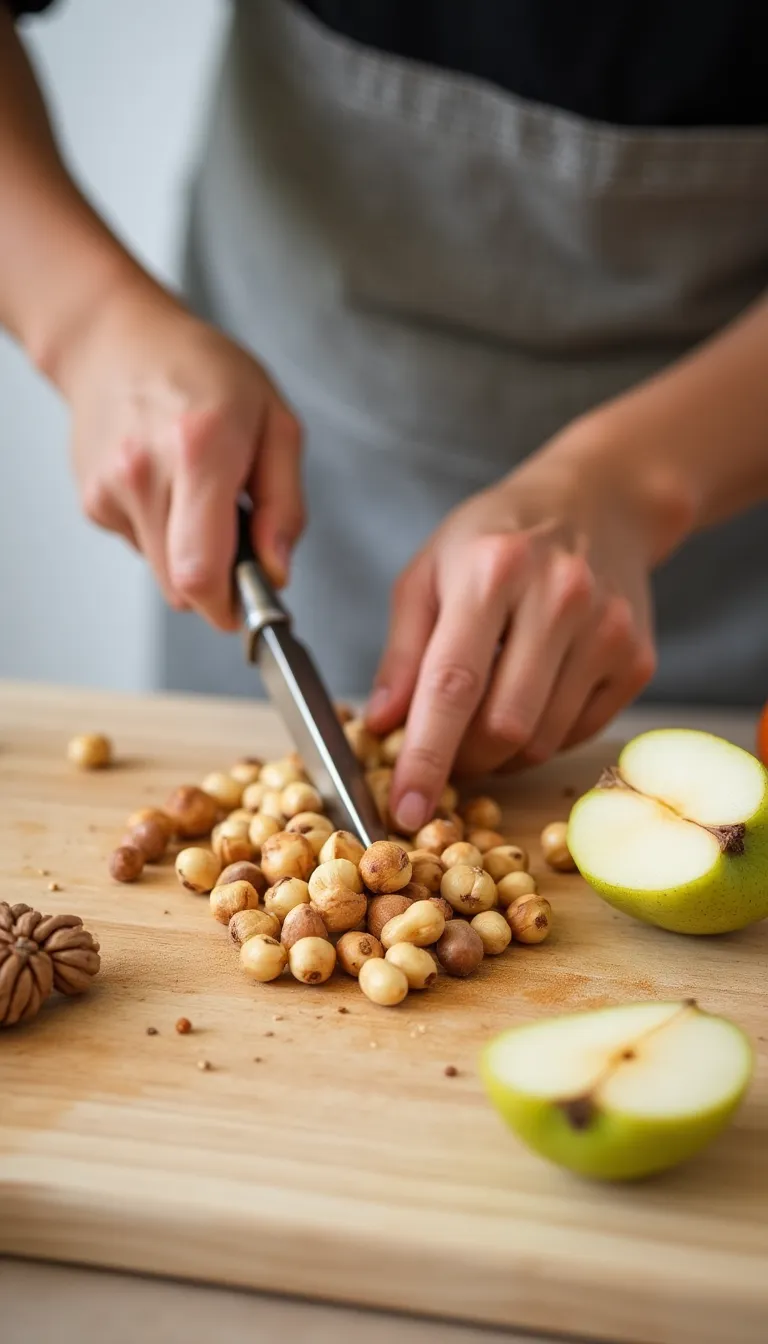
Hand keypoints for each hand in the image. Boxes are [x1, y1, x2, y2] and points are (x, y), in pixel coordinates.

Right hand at [63, 278, 304, 629]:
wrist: (118, 341)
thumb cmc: (204, 372)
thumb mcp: (276, 423)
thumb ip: (287, 504)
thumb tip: (277, 570)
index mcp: (200, 450)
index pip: (200, 572)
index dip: (228, 605)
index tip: (249, 602)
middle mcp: (145, 473)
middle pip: (181, 587)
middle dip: (218, 581)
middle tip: (237, 533)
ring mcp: (110, 488)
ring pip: (162, 573)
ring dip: (189, 554)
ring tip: (199, 494)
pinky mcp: (92, 502)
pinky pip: (141, 546)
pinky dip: (163, 531)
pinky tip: (166, 485)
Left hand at [367, 426, 664, 833]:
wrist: (598, 502)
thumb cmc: (497, 538)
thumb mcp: (429, 572)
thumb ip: (402, 652)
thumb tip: (381, 726)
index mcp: (493, 570)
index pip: (452, 685)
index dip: (424, 756)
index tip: (403, 810)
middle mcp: (560, 597)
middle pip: (504, 725)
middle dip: (463, 762)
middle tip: (442, 756)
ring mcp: (608, 630)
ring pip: (544, 741)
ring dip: (501, 755)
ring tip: (482, 722)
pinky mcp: (637, 659)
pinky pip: (579, 734)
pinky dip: (542, 738)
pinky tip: (529, 700)